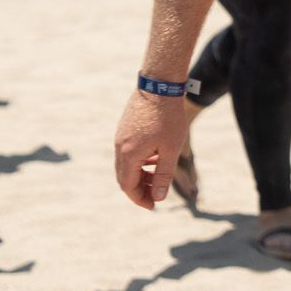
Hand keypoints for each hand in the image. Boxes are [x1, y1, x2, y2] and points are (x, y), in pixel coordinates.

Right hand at [114, 89, 188, 208]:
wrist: (160, 85)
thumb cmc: (169, 117)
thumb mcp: (171, 149)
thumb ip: (164, 175)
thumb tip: (159, 198)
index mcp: (129, 154)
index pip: (128, 186)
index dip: (140, 199)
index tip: (153, 206)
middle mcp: (120, 146)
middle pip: (124, 177)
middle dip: (140, 188)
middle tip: (157, 195)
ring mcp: (120, 135)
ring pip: (126, 163)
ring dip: (141, 174)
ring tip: (160, 175)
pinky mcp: (125, 126)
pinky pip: (128, 150)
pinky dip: (140, 160)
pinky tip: (156, 156)